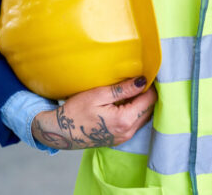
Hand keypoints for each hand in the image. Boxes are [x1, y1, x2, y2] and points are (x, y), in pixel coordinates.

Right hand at [31, 76, 156, 149]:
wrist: (61, 131)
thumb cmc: (76, 111)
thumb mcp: (99, 94)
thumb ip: (123, 89)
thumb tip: (143, 81)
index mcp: (124, 120)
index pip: (149, 100)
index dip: (150, 85)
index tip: (146, 73)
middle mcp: (128, 132)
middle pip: (149, 109)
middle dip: (147, 94)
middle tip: (138, 79)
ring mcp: (124, 137)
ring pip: (143, 116)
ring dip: (141, 103)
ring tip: (131, 88)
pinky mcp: (119, 138)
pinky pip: (135, 123)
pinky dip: (135, 111)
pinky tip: (125, 101)